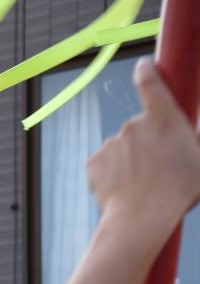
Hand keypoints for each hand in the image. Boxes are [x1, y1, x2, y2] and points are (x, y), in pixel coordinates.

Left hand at [89, 59, 199, 237]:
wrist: (143, 218)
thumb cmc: (181, 189)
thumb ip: (195, 141)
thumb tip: (190, 140)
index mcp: (163, 116)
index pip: (150, 81)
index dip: (147, 71)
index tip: (144, 66)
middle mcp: (134, 123)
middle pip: (140, 127)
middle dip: (148, 143)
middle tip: (160, 167)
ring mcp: (111, 142)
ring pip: (122, 148)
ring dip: (130, 161)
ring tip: (144, 184)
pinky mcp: (94, 161)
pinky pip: (105, 164)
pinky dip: (113, 174)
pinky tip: (124, 190)